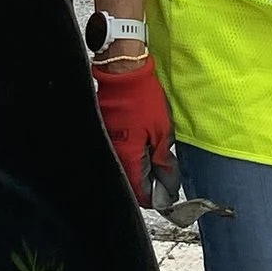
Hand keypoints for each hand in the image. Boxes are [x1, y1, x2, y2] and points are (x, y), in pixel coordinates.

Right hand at [92, 55, 175, 208]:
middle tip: (164, 176)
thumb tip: (167, 182)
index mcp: (128, 159)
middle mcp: (113, 156)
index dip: (156, 196)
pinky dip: (130, 158)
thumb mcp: (162, 131)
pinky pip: (117, 155)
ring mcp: (107, 146)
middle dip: (148, 184)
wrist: (122, 74)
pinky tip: (142, 149)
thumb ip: (163, 160)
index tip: (167, 193)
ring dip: (140, 171)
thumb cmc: (143, 98)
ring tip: (155, 160)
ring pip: (124, 170)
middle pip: (130, 184)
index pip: (140, 192)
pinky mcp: (104, 135)